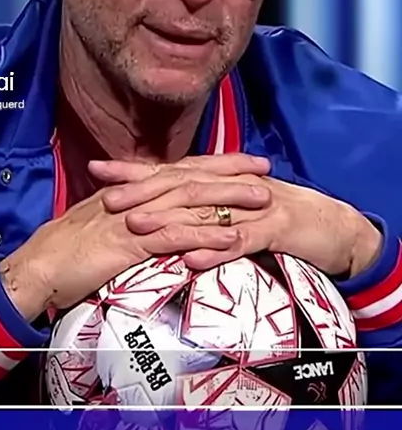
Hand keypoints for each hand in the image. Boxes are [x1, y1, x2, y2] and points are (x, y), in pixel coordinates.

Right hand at [0, 154, 269, 321]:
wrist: (38, 268)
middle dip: (232, 173)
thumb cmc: (70, 252)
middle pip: (192, 178)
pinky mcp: (128, 243)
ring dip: (229, 201)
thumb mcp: (105, 225)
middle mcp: (137, 197)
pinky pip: (172, 237)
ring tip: (263, 200)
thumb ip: (134, 215)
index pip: (182, 170)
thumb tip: (160, 215)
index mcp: (133, 191)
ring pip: (188, 202)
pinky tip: (232, 239)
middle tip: (267, 170)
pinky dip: (203, 236)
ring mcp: (133, 217)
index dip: (217, 163)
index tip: (249, 161)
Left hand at [100, 164, 381, 278]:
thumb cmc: (279, 221)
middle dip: (141, 193)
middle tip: (106, 201)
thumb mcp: (235, 212)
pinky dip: (216, 250)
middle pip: (181, 186)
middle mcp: (232, 188)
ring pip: (205, 213)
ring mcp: (254, 206)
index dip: (133, 170)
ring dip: (169, 221)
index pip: (169, 172)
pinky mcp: (276, 229)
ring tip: (136, 229)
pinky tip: (192, 260)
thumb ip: (201, 212)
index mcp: (219, 181)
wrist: (332, 227)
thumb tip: (159, 217)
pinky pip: (243, 240)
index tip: (96, 169)